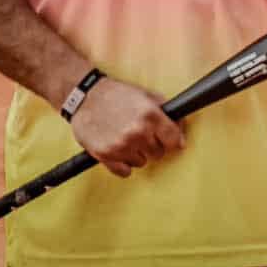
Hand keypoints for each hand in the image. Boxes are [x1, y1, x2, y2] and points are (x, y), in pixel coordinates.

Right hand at [70, 77, 184, 177]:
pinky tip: (120, 153)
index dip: (173, 140)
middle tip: (142, 135)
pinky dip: (124, 165)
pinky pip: (124, 172)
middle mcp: (137, 132)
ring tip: (127, 139)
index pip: (175, 141)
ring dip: (137, 154)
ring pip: (142, 162)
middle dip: (153, 145)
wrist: (86, 96)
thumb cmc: (117, 95)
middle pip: (158, 153)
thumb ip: (166, 112)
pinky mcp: (105, 155)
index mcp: (151, 116)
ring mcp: (121, 145)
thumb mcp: (147, 96)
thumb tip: (180, 128)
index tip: (170, 140)